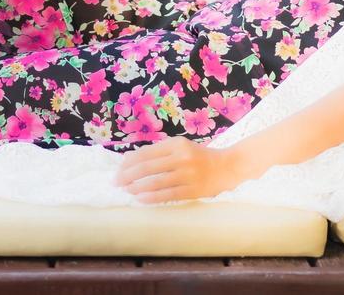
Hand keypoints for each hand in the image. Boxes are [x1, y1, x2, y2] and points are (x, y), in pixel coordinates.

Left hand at [112, 136, 241, 204]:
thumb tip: (131, 159)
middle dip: (127, 175)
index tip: (118, 170)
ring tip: (126, 190)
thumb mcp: (180, 147)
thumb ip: (159, 152)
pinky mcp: (193, 190)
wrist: (227, 167)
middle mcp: (181, 157)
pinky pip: (168, 194)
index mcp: (176, 144)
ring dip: (137, 187)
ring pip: (155, 181)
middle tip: (116, 182)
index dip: (129, 162)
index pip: (146, 153)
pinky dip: (152, 197)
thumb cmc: (199, 157)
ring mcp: (187, 174)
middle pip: (147, 167)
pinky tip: (141, 199)